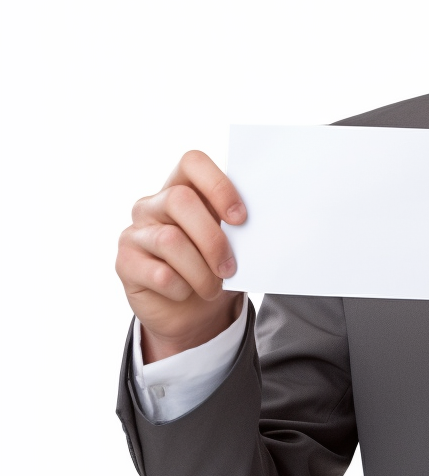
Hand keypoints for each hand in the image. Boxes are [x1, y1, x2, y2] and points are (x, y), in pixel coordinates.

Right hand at [116, 151, 246, 361]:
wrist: (191, 312)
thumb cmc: (212, 267)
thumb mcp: (228, 243)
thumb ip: (233, 226)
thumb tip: (256, 226)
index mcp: (182, 188)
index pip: (193, 162)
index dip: (218, 185)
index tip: (240, 218)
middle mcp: (153, 204)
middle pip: (180, 200)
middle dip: (212, 238)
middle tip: (230, 267)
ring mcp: (135, 232)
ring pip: (170, 240)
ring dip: (201, 271)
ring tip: (213, 287)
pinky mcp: (124, 262)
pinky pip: (159, 273)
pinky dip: (181, 288)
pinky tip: (186, 292)